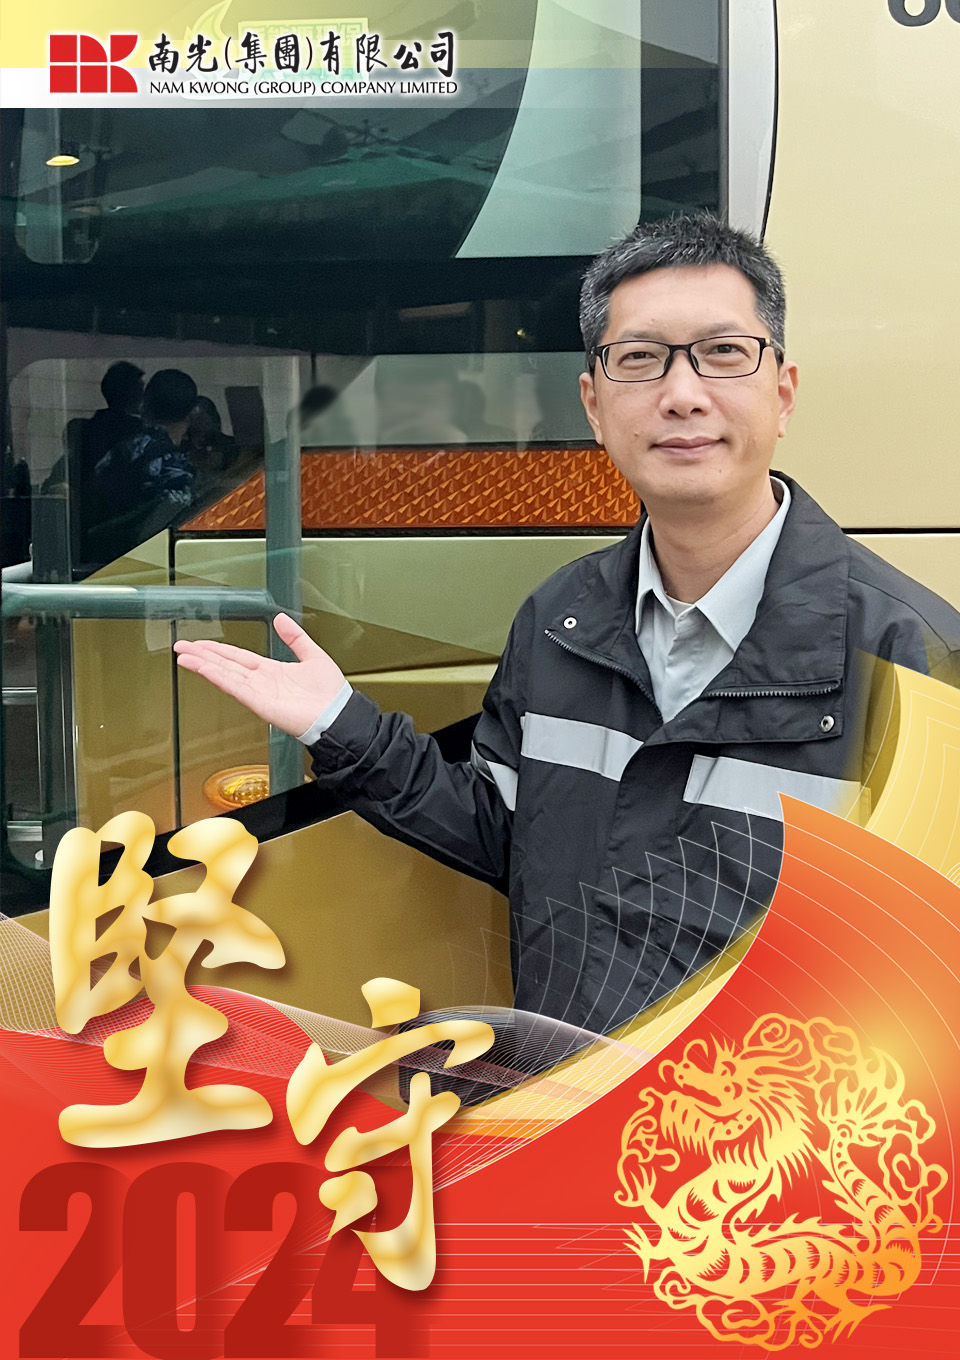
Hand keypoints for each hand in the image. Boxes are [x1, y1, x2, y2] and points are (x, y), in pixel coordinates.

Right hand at [174, 613, 345, 737]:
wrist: (338, 714)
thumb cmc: (331, 694)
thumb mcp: (313, 655)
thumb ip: (295, 637)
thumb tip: (281, 619)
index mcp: (272, 671)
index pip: (238, 657)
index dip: (218, 649)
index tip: (201, 643)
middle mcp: (261, 682)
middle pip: (225, 664)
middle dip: (202, 655)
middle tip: (182, 646)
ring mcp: (258, 693)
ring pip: (224, 674)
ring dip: (203, 664)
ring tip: (183, 654)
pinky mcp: (259, 703)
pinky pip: (234, 686)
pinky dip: (216, 676)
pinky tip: (202, 668)